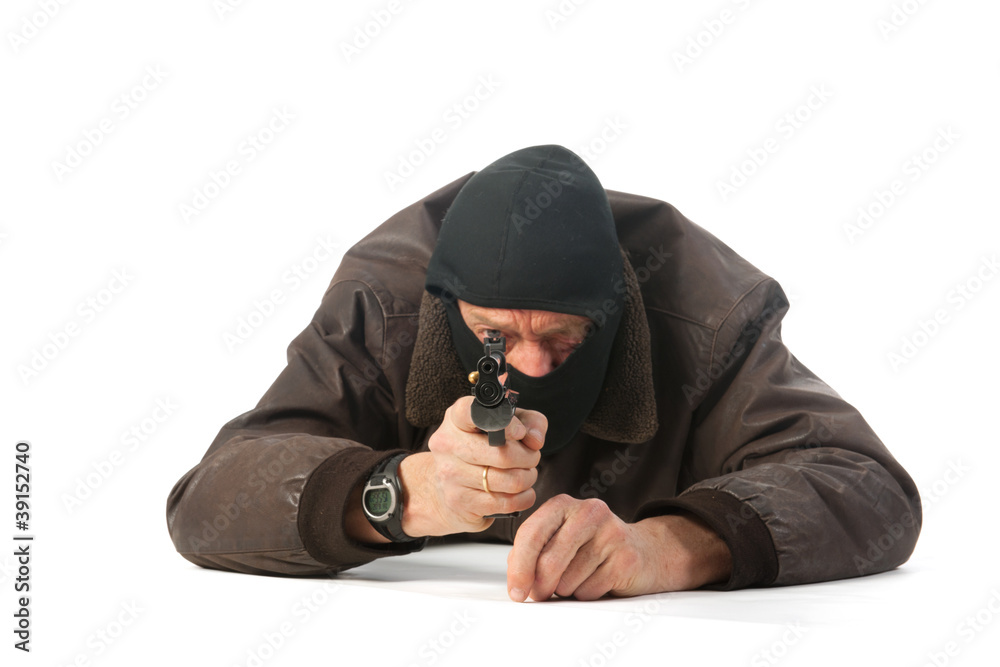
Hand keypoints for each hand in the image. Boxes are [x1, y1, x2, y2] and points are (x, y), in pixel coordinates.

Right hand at [398, 396, 546, 537]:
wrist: (446, 488)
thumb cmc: (482, 450)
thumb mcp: (505, 426)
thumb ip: (529, 422)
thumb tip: (535, 441)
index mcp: (456, 419)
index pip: (471, 412)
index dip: (504, 423)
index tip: (520, 432)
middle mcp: (448, 445)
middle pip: (504, 455)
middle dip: (529, 458)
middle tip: (531, 458)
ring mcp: (450, 475)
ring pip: (510, 481)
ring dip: (528, 478)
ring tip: (526, 474)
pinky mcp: (458, 501)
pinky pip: (507, 503)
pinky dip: (524, 498)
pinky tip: (521, 492)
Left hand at [506, 495, 731, 601]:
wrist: (645, 551)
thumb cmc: (592, 547)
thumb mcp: (560, 540)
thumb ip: (533, 552)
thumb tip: (517, 578)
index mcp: (564, 504)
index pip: (531, 534)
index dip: (519, 567)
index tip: (516, 591)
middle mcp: (589, 511)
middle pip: (549, 560)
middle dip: (540, 585)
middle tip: (540, 594)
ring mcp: (611, 533)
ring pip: (569, 579)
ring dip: (566, 589)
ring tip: (579, 578)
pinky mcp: (627, 557)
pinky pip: (590, 590)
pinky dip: (587, 593)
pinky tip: (597, 581)